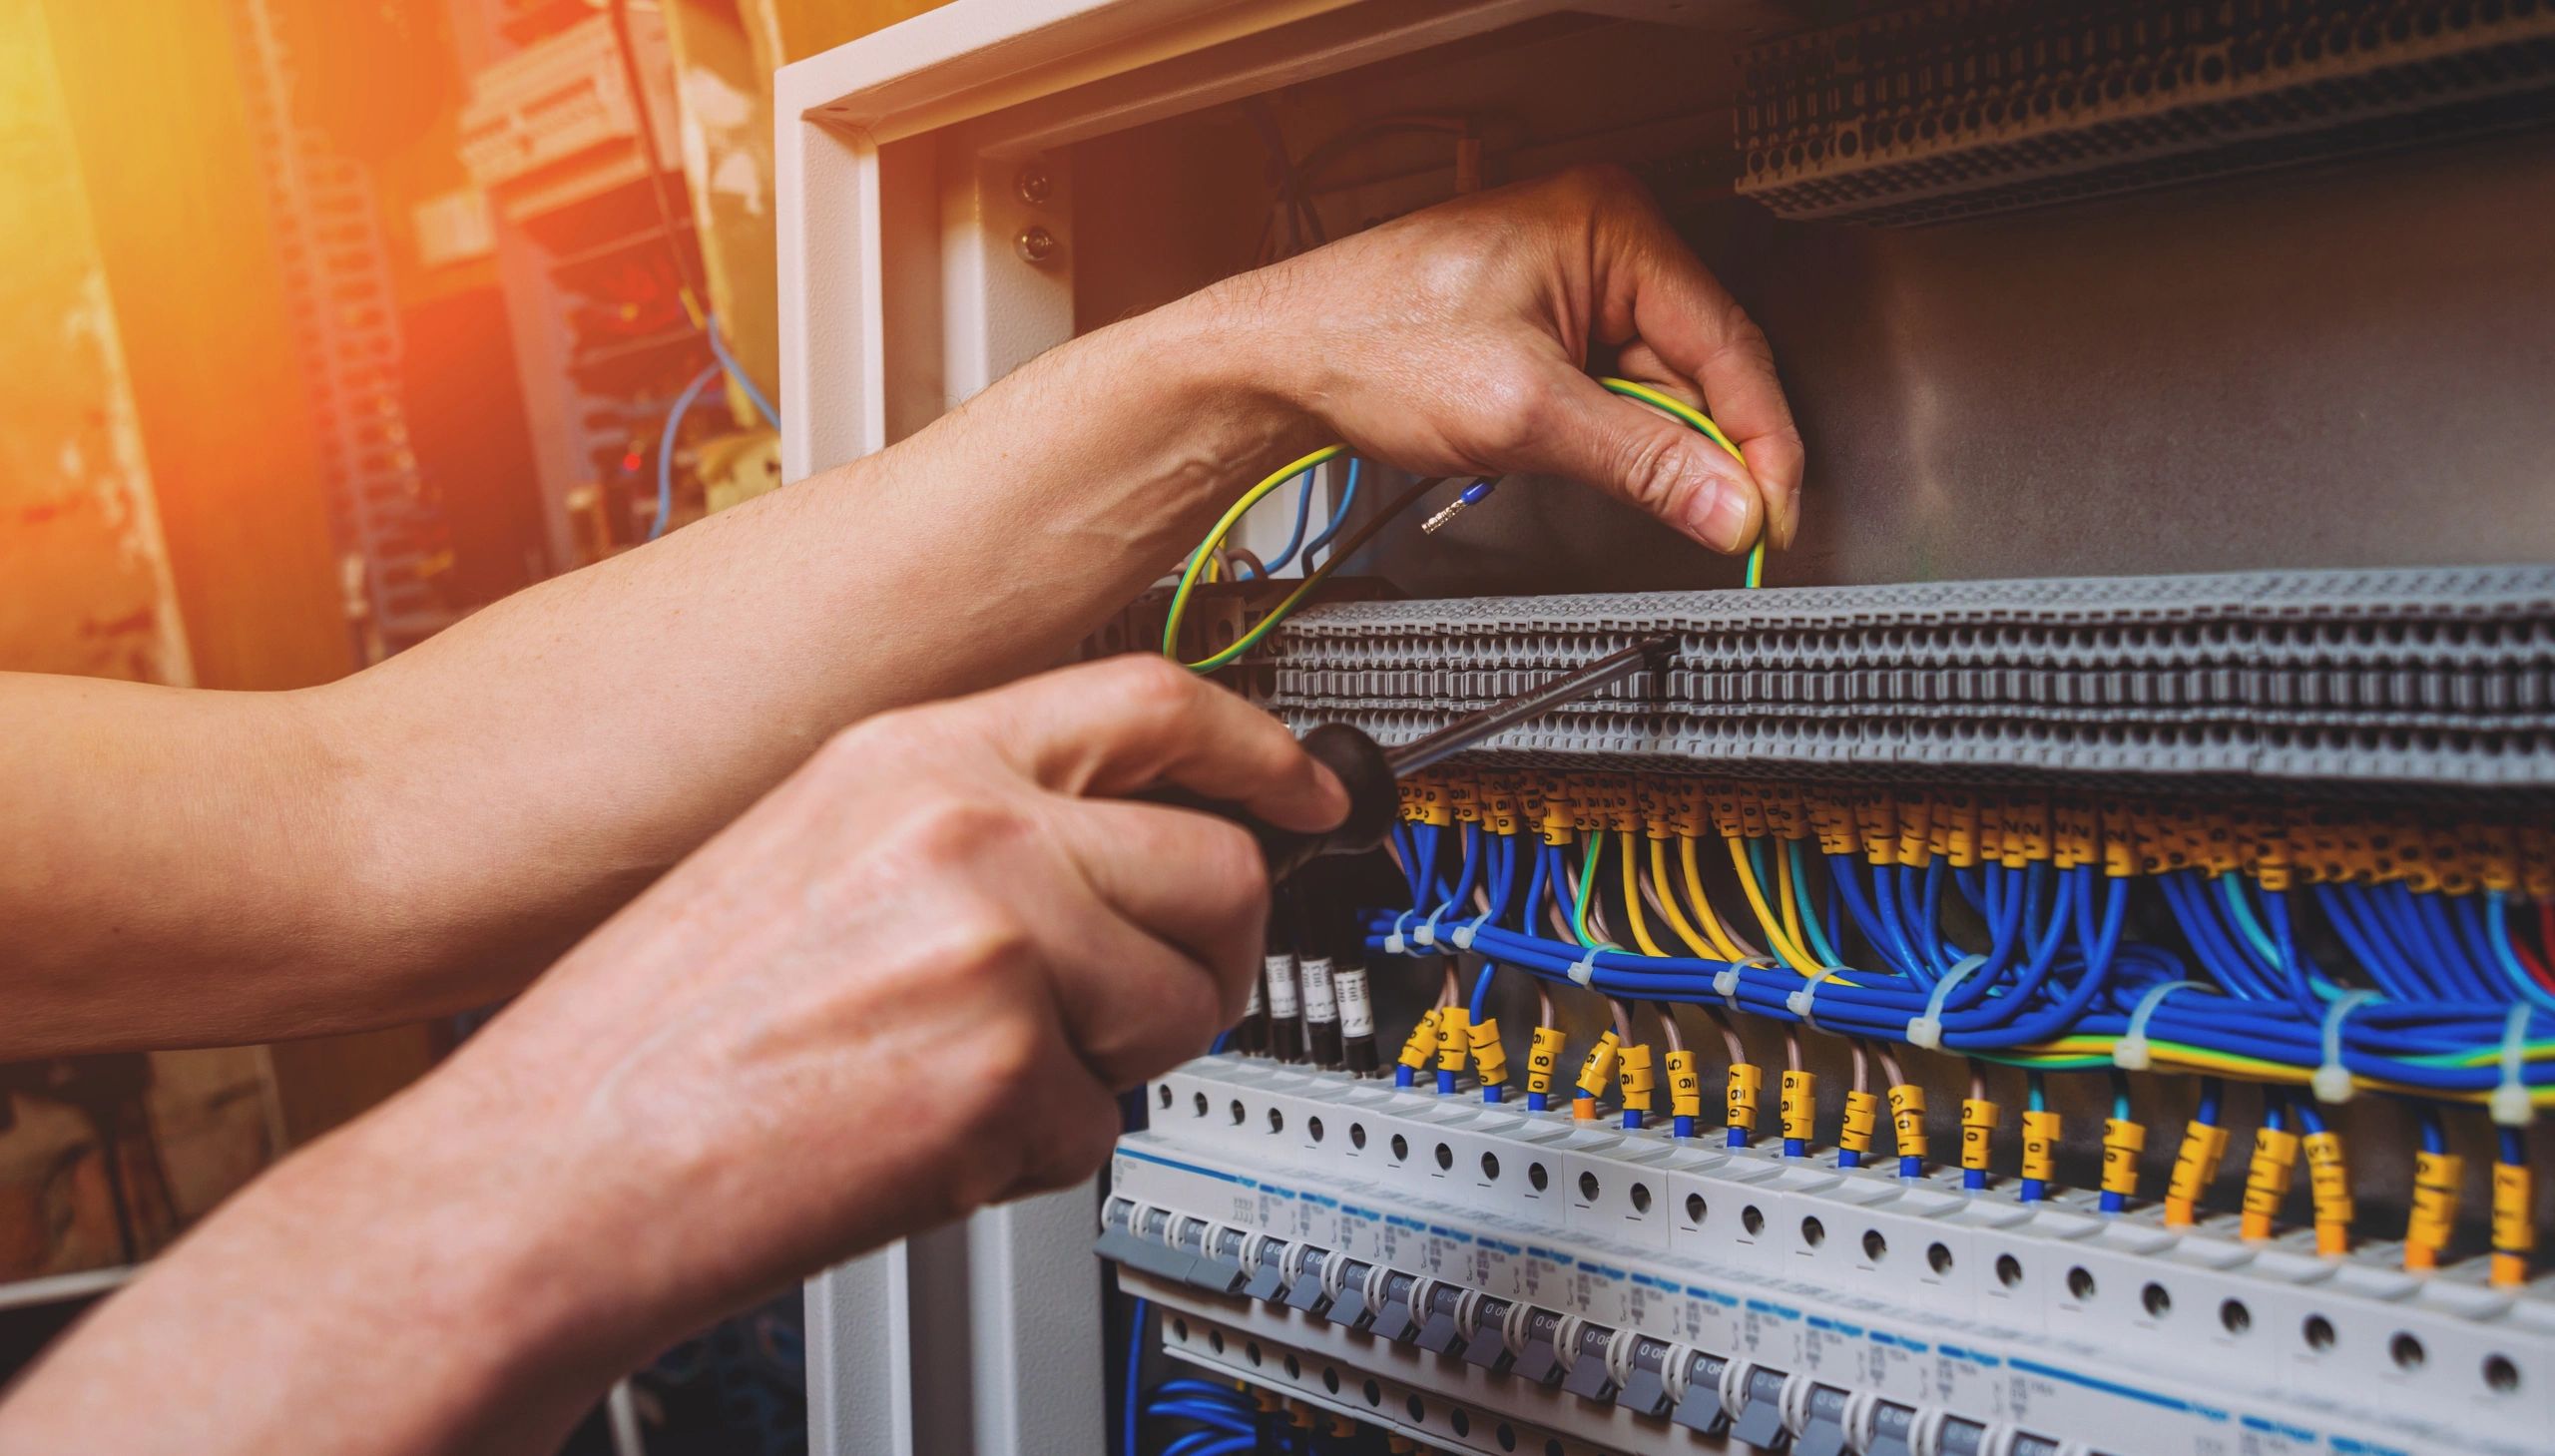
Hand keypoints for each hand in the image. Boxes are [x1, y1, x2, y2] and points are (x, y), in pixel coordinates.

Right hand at [442, 655, 1344, 1319]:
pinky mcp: (1006, 1076)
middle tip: (1140, 1000)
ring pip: (1189, 1003)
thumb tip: (1127, 841)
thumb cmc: (656, 1035)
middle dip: (1209, 950)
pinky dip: (1040, 1152)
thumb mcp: (811, 850)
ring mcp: (996, 946)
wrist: (545, 1175)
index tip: (1316, 789)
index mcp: (911, 751)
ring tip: (976, 1075)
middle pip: (1222, 865)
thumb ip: (973, 820)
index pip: (1155, 703)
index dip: (1263, 750)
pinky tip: (923, 1137)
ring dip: (1118, 1061)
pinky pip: (1111, 1121)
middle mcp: (967, 826)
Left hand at [1224, 163, 1803, 553]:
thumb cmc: (1366, 343)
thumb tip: (1728, 508)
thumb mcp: (1524, 414)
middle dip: (1708, 452)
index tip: (1772, 517)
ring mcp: (1578, 284)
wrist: (1276, 361)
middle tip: (1727, 533)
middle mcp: (1605, 241)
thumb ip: (1642, 464)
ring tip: (1632, 494)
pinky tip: (1593, 465)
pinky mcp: (1550, 325)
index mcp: (1614, 225)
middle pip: (1701, 369)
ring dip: (1654, 451)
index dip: (1761, 444)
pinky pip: (1613, 393)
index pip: (1729, 346)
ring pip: (1657, 389)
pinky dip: (1615, 442)